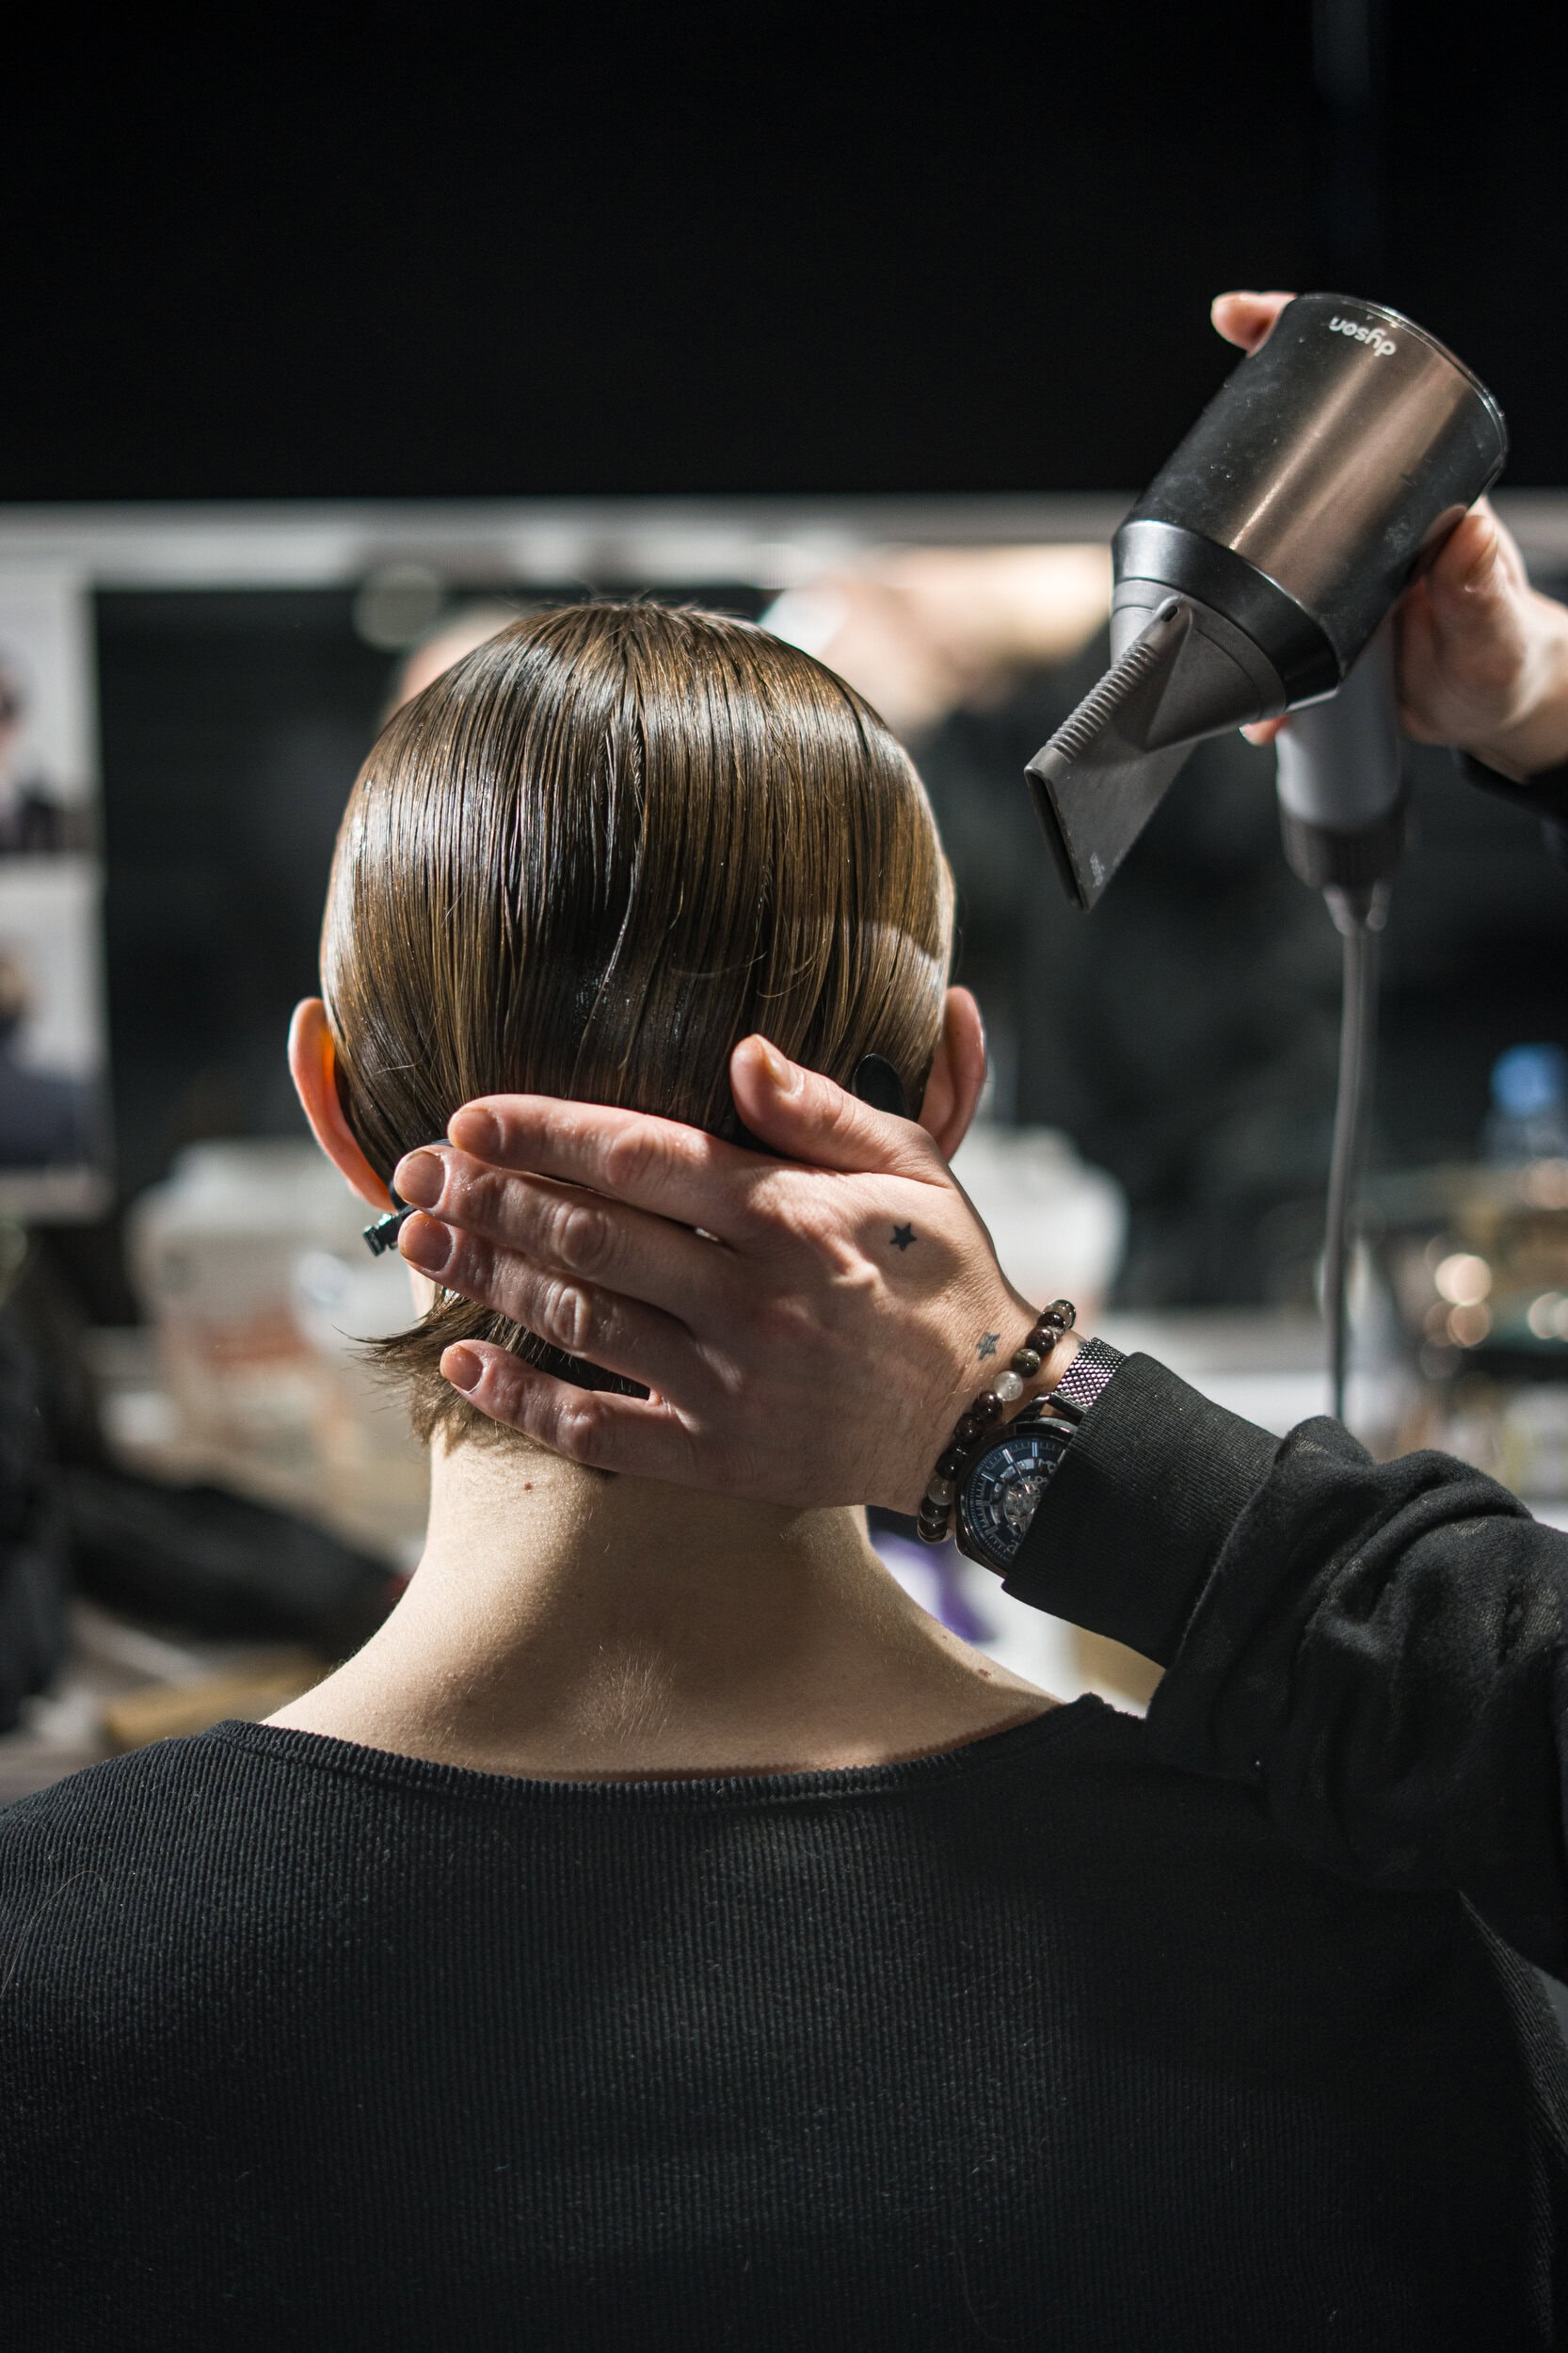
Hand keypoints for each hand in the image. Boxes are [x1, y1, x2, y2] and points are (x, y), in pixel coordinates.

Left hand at [390, 1037, 1076, 1512]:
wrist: (986, 1420)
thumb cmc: (945, 1277)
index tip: (471, 1116)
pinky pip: (599, 1430)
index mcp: (787, 1216)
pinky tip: (465, 1367)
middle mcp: (747, 1299)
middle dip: (488, 1198)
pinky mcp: (717, 1458)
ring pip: (579, 1322)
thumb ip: (820, 1109)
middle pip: (587, 1235)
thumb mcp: (910, 1167)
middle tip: (416, 1173)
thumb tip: (738, 1051)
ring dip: (489, 1280)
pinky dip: (523, 1400)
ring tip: (418, 1246)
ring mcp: (727, 1385)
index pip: (638, 1157)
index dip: (543, 1132)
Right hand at [1213, 292, 1567, 780]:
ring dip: (1223, 581)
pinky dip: (1245, 656)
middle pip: (1289, 459)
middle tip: (1193, 462)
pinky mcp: (1315, 621)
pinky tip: (1252, 693)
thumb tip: (1468, 535)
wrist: (1491, 719)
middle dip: (1229, 451)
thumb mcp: (1496, 623)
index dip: (1297, 346)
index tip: (1246, 318)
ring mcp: (1337, 569)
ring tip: (1212, 612)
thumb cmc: (1506, 655)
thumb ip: (1481, 586)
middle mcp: (1370, 521)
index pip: (1356, 398)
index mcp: (1417, 494)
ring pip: (1261, 549)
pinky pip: (1264, 623)